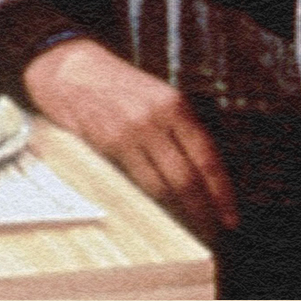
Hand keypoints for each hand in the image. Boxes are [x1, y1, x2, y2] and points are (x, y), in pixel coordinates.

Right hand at [24, 38, 238, 241]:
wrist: (71, 70)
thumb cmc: (117, 86)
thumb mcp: (158, 96)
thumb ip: (180, 129)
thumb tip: (204, 174)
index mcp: (175, 105)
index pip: (207, 156)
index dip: (221, 191)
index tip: (230, 215)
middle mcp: (155, 118)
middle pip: (187, 177)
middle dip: (204, 209)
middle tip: (215, 230)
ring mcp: (129, 133)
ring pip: (162, 185)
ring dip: (180, 211)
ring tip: (192, 226)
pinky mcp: (107, 145)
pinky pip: (136, 182)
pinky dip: (152, 201)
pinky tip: (162, 212)